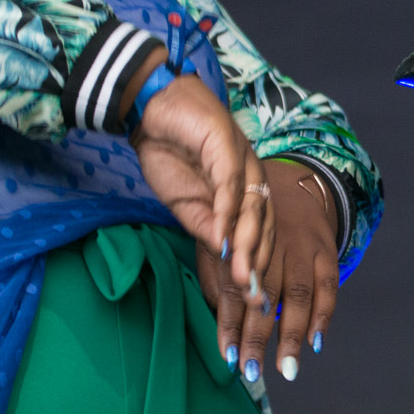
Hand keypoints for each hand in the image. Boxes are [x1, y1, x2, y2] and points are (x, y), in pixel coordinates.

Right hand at [130, 67, 270, 298]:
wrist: (150, 110)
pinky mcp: (226, 144)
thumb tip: (224, 256)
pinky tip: (223, 237)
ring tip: (243, 276)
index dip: (257, 268)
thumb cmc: (170, 154)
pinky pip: (230, 184)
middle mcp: (252, 178)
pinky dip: (227, 212)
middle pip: (263, 226)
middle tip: (255, 298)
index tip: (254, 303)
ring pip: (252, 208)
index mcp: (245, 193)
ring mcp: (242, 160)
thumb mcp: (186, 205)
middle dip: (258, 264)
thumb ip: (206, 228)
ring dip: (247, 245)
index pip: (259, 236)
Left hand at [194, 158, 341, 383]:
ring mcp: (301, 246)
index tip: (227, 357)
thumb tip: (217, 319)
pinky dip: (323, 315)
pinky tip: (315, 342)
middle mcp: (270, 244)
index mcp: (238, 242)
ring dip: (292, 333)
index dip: (229, 324)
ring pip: (298, 293)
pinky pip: (328, 285)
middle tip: (252, 371)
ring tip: (286, 368)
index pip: (232, 288)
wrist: (289, 182)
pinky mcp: (325, 249)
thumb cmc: (245, 225)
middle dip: (258, 335)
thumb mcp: (221, 239)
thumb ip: (215, 277)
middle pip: (265, 295)